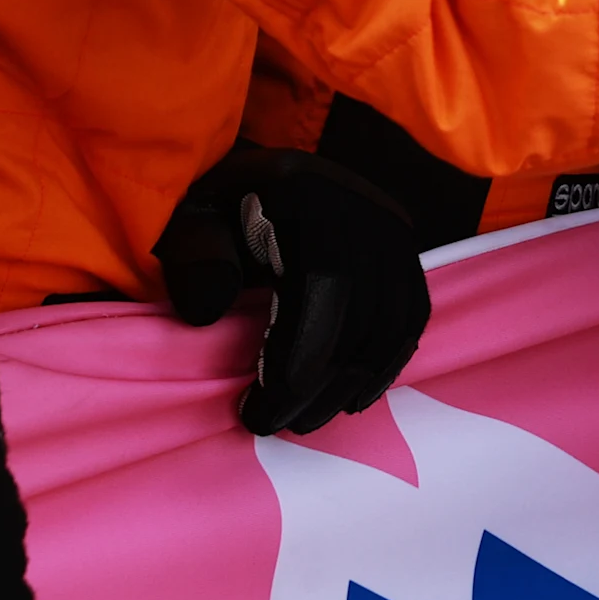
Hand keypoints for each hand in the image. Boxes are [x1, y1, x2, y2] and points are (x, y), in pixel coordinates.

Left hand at [155, 148, 430, 435]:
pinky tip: (354, 395)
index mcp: (307, 192)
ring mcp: (393, 225)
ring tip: (309, 417)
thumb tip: (208, 311)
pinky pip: (412, 315)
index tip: (256, 410)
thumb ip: (193, 258)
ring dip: (354, 383)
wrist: (259, 175)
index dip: (297, 360)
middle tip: (277, 424)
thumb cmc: (216, 207)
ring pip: (392, 322)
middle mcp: (364, 205)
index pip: (324, 286)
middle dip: (321, 385)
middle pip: (362, 313)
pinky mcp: (407, 246)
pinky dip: (388, 363)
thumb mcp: (186, 221)